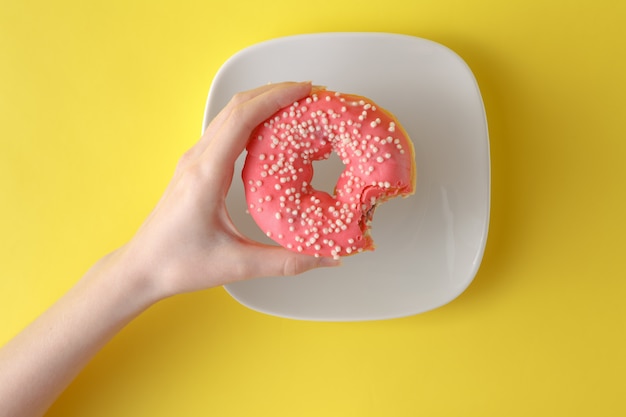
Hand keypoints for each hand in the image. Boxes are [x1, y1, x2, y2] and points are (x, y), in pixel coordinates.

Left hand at [117, 81, 339, 297]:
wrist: (141, 269)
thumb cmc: (177, 263)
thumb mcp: (238, 265)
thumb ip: (286, 262)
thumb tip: (327, 258)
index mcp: (207, 174)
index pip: (243, 118)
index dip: (276, 98)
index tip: (304, 91)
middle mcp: (198, 160)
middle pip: (237, 107)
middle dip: (274, 93)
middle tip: (308, 93)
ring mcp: (194, 161)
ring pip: (229, 115)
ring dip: (262, 103)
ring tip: (294, 105)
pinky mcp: (195, 167)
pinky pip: (225, 130)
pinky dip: (250, 119)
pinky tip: (268, 130)